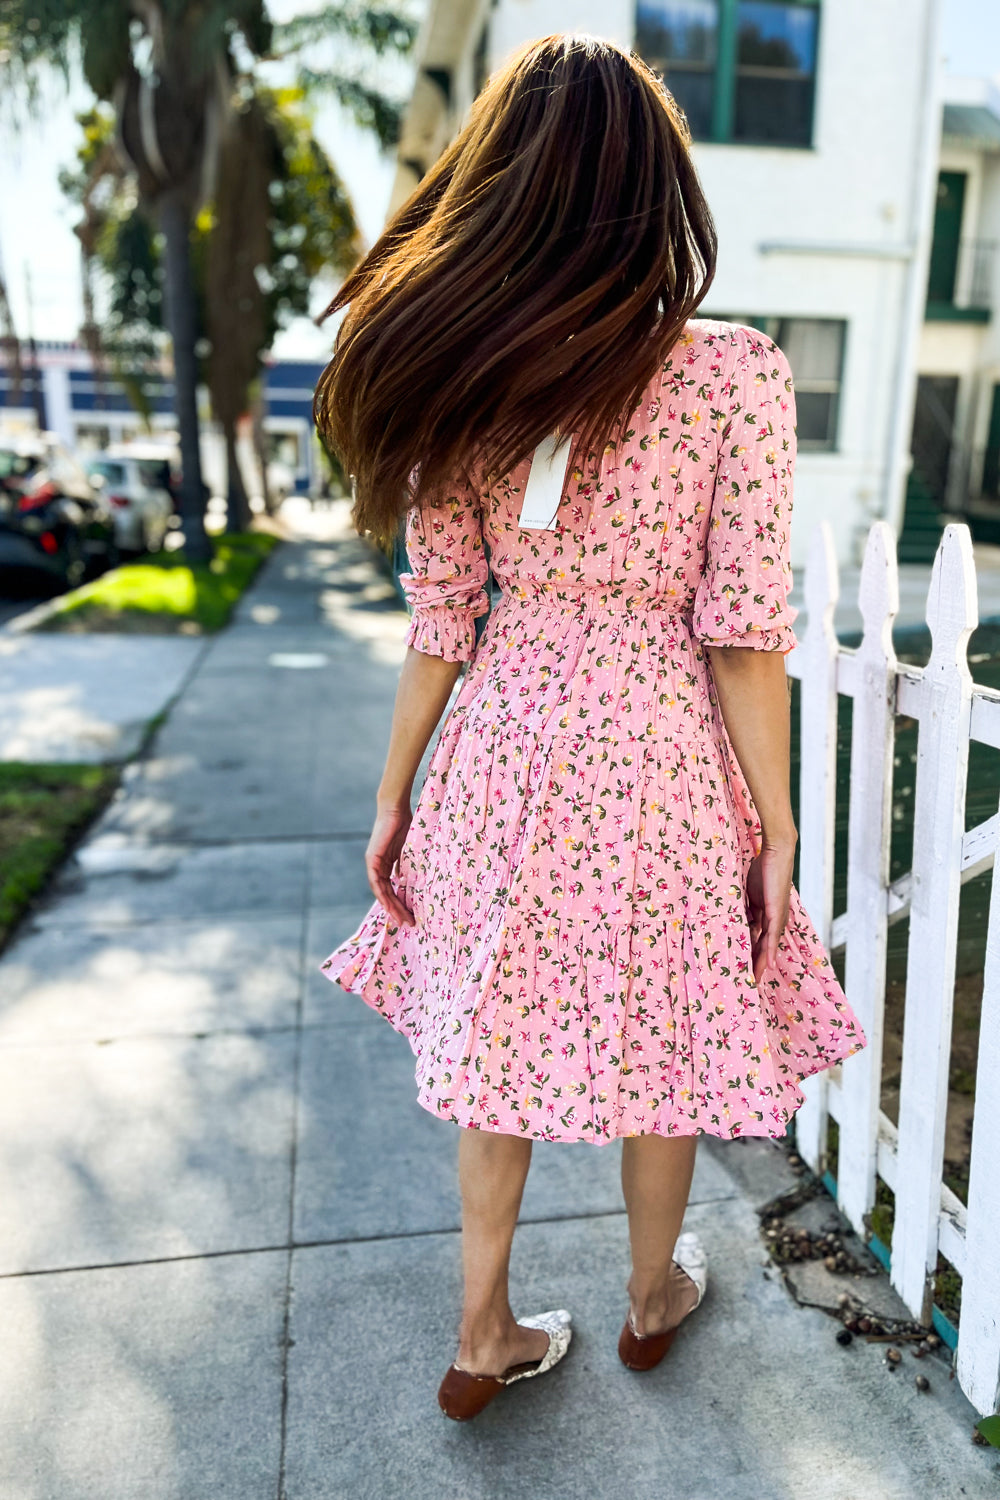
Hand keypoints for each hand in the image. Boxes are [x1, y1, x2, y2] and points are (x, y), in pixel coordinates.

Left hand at [366, 804, 415, 927]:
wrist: (395, 809)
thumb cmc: (405, 825)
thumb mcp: (409, 851)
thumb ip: (408, 865)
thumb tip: (413, 880)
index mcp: (386, 864)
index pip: (392, 889)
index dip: (400, 903)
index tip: (410, 915)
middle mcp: (377, 866)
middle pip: (386, 894)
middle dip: (397, 910)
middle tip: (408, 923)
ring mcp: (373, 863)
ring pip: (380, 891)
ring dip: (390, 907)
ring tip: (401, 919)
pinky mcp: (371, 859)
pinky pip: (376, 882)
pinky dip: (382, 894)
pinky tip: (389, 905)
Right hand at [745, 839, 794, 984]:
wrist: (777, 852)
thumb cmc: (764, 867)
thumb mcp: (749, 892)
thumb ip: (745, 907)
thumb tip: (734, 918)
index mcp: (765, 915)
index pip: (757, 940)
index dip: (751, 955)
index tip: (745, 969)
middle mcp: (774, 920)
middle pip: (764, 948)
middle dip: (757, 965)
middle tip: (750, 983)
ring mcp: (777, 917)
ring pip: (769, 946)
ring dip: (763, 964)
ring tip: (757, 980)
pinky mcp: (777, 912)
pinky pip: (773, 935)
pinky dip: (771, 951)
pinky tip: (769, 965)